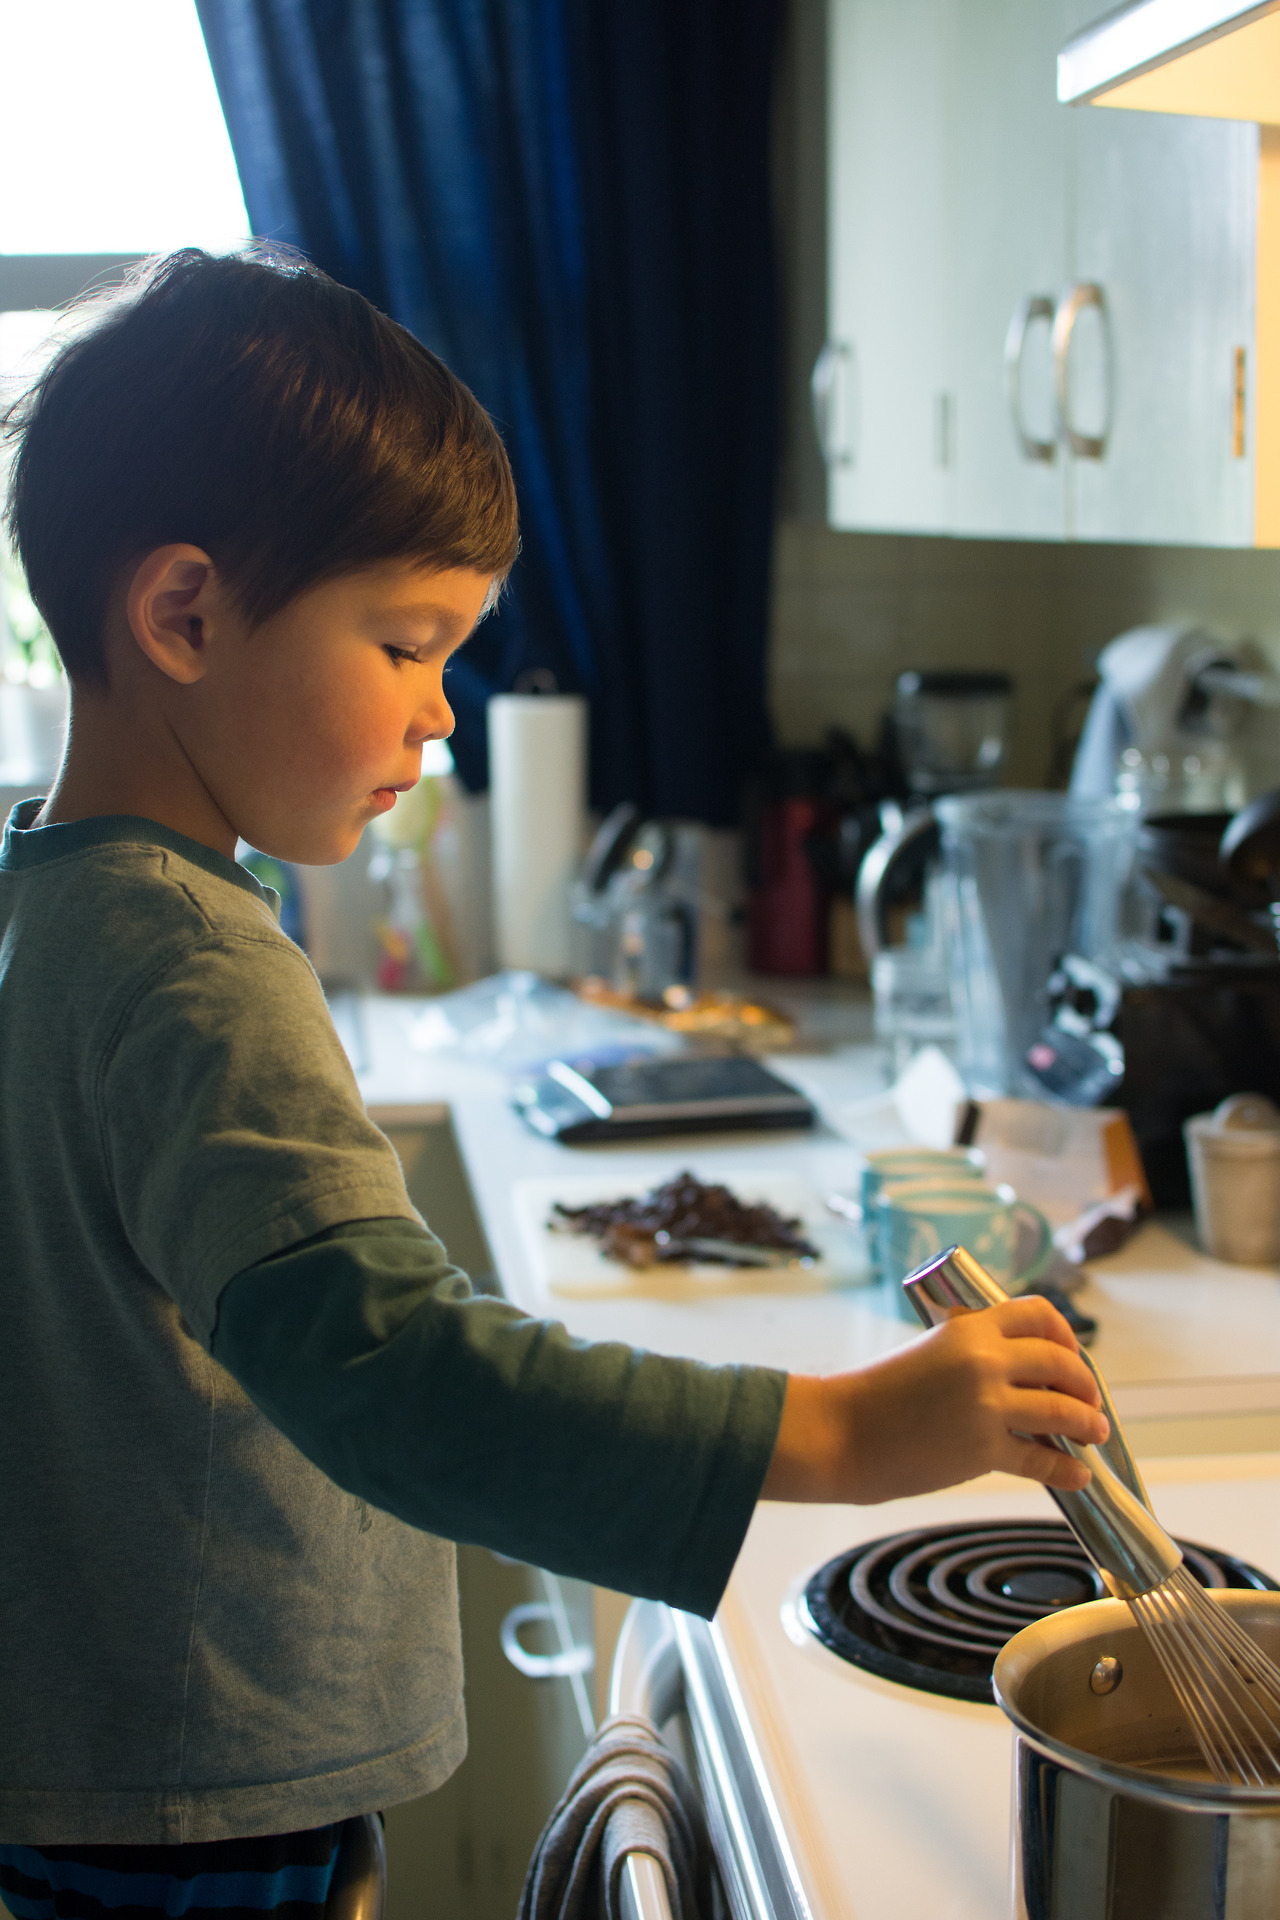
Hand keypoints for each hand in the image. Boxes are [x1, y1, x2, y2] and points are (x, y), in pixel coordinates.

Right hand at [761, 1296, 1107, 1504]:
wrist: (842, 1432)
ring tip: (1094, 1433)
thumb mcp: (930, 1351)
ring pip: (1062, 1412)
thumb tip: (1024, 1374)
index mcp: (969, 1326)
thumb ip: (973, 1353)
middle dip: (1085, 1385)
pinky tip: (1077, 1475)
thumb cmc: (878, 1395)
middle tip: (1091, 1401)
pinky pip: (1041, 1460)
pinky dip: (1066, 1470)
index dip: (1067, 1335)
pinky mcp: (984, 1448)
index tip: (1073, 1355)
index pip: (1038, 1315)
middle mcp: (984, 1360)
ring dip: (1087, 1424)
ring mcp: (987, 1405)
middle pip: (1060, 1364)